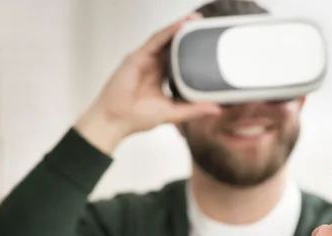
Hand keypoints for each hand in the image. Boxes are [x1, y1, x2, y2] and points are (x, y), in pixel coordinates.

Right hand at [74, 13, 221, 153]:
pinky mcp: (137, 57)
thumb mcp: (173, 112)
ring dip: (179, 28)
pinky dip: (168, 31)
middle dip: (187, 34)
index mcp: (161, 77)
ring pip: (164, 38)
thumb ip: (193, 110)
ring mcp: (145, 60)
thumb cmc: (136, 117)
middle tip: (204, 25)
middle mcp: (153, 65)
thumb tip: (215, 109)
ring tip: (195, 19)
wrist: (116, 120)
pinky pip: (155, 40)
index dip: (191, 50)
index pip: (178, 58)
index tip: (207, 44)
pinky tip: (180, 25)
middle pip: (172, 45)